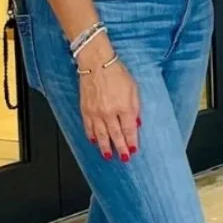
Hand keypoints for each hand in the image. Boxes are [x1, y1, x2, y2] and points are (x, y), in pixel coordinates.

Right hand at [77, 36, 139, 161]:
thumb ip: (136, 107)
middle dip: (120, 148)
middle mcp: (109, 113)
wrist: (96, 64)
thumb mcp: (134, 88)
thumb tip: (137, 123)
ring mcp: (96, 113)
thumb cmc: (117, 73)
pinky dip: (91, 136)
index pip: (129, 130)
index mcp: (124, 107)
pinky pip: (88, 128)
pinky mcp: (85, 110)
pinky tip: (94, 142)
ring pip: (101, 135)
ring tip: (108, 156)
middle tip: (123, 158)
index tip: (133, 150)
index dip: (131, 142)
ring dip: (105, 147)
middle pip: (115, 135)